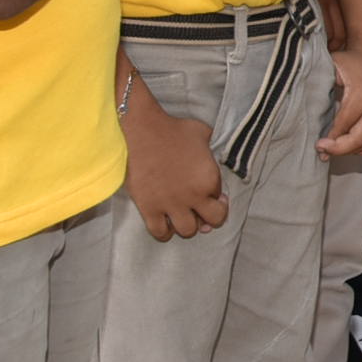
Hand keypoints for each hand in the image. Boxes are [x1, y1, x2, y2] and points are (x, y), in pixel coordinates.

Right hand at [122, 87, 227, 241]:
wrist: (142, 131)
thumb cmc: (173, 129)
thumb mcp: (203, 133)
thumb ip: (212, 148)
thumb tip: (210, 157)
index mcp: (209, 178)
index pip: (220, 199)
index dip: (216, 196)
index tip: (209, 192)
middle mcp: (194, 196)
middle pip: (212, 221)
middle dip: (209, 216)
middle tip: (201, 209)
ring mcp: (171, 204)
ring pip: (187, 230)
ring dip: (187, 224)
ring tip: (182, 215)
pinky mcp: (149, 208)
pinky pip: (160, 232)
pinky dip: (164, 231)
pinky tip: (165, 223)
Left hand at [321, 39, 361, 158]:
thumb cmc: (351, 60)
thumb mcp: (333, 67)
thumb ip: (319, 83)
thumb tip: (303, 104)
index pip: (344, 125)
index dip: (330, 139)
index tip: (317, 145)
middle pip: (358, 140)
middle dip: (338, 150)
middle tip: (322, 151)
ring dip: (350, 151)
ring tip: (333, 150)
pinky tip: (350, 146)